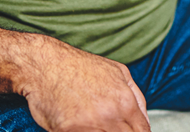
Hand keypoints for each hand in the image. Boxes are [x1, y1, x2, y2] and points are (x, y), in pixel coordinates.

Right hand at [18, 38, 149, 131]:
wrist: (45, 64)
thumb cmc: (78, 66)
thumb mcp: (118, 72)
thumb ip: (137, 98)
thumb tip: (145, 121)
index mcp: (125, 101)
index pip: (142, 131)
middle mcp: (110, 115)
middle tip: (106, 127)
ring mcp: (89, 125)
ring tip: (94, 125)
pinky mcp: (68, 131)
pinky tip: (79, 127)